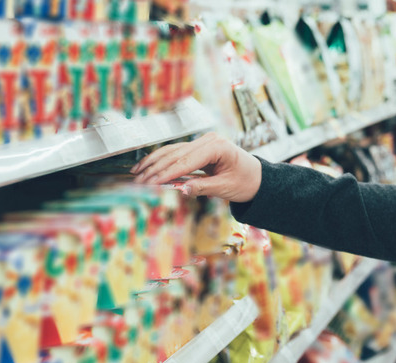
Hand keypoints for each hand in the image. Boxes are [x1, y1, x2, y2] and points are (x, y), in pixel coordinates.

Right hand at [131, 132, 261, 201]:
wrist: (258, 178)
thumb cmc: (247, 182)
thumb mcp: (227, 188)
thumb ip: (203, 188)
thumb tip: (181, 189)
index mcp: (218, 146)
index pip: (186, 160)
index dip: (166, 173)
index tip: (150, 183)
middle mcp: (209, 140)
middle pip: (175, 154)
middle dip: (155, 169)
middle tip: (138, 182)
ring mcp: (203, 142)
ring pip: (172, 151)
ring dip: (153, 163)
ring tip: (137, 174)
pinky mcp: (199, 148)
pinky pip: (176, 153)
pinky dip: (161, 161)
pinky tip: (147, 168)